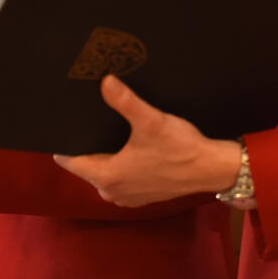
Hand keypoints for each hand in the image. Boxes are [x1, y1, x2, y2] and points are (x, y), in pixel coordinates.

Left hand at [54, 75, 244, 206]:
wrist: (211, 168)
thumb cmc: (180, 147)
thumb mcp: (150, 120)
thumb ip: (125, 101)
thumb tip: (105, 81)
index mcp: (107, 177)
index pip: (69, 161)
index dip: (66, 141)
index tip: (67, 123)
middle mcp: (112, 192)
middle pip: (86, 165)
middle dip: (87, 145)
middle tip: (90, 120)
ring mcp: (127, 196)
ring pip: (103, 171)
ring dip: (105, 155)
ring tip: (108, 131)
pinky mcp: (141, 195)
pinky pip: (119, 178)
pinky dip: (120, 165)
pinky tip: (129, 147)